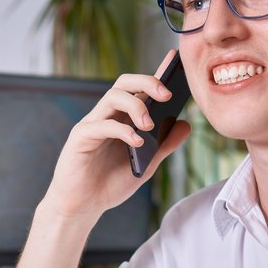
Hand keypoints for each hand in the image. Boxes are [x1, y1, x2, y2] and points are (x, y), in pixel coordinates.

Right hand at [38, 51, 192, 220]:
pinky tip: (136, 142)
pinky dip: (122, 130)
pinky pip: (102, 124)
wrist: (83, 207)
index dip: (156, 72)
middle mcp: (107, 115)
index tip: (174, 60)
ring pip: (112, 97)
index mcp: (123, 118)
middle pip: (124, 83)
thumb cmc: (110, 184)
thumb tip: (186, 124)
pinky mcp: (81, 137)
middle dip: (147, 82)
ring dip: (135, 106)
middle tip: (167, 95)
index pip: (140, 89)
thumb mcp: (147, 165)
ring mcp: (92, 124)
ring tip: (149, 125)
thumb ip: (164, 145)